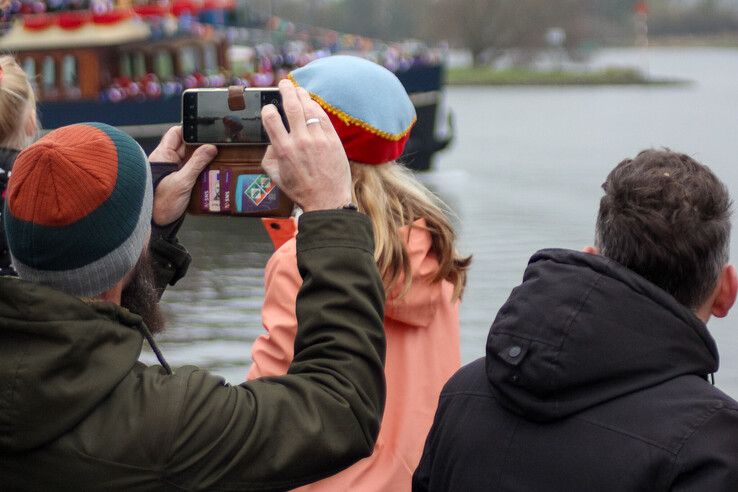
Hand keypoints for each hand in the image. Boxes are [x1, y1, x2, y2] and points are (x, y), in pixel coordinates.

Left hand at [150, 126, 217, 224]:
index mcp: (163, 155)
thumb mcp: (181, 182)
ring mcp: (174, 172)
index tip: (207, 132)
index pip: (176, 133)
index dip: (191, 130)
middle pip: (187, 146)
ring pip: (192, 159)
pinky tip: (213, 174)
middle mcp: (168, 161)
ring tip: (218, 161)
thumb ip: (196, 164)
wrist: (155, 224)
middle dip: (202, 147)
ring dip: (204, 161)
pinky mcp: (180, 182)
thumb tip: (210, 148)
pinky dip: (203, 172)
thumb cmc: (160, 204)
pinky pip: (194, 172)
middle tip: (217, 148)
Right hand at [261, 79, 351, 211]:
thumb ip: (269, 156)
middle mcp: (300, 141)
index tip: (269, 108)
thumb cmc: (301, 191)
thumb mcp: (276, 176)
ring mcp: (319, 139)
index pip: (271, 118)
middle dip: (286, 90)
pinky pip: (324, 117)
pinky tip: (312, 103)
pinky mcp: (333, 140)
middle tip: (284, 83)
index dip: (268, 109)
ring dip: (302, 95)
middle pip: (291, 105)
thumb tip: (271, 140)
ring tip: (298, 89)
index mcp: (283, 149)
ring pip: (309, 108)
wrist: (327, 201)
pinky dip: (317, 107)